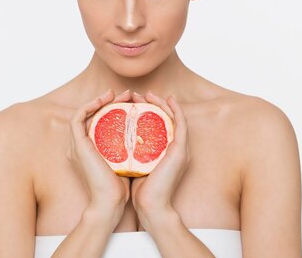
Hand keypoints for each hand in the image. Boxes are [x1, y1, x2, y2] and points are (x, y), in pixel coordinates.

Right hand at [67, 89, 131, 222]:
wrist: (111, 203)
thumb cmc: (122, 187)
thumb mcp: (127, 161)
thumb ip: (129, 148)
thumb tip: (144, 135)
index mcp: (93, 148)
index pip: (102, 120)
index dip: (115, 107)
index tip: (133, 102)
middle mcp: (83, 144)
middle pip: (94, 114)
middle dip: (110, 100)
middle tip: (128, 95)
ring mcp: (79, 144)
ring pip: (84, 112)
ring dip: (100, 99)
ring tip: (118, 94)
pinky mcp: (78, 144)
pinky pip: (77, 117)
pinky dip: (88, 106)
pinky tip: (104, 100)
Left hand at [130, 91, 191, 229]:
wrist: (151, 206)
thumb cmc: (142, 190)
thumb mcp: (137, 165)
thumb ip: (135, 153)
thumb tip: (120, 141)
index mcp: (167, 151)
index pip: (160, 124)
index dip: (149, 110)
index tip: (134, 102)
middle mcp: (177, 148)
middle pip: (167, 117)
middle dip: (153, 103)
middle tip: (137, 95)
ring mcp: (181, 148)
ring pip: (174, 117)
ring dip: (161, 103)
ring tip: (147, 94)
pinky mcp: (180, 150)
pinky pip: (181, 124)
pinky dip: (176, 110)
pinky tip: (168, 100)